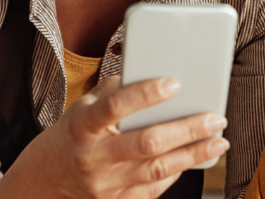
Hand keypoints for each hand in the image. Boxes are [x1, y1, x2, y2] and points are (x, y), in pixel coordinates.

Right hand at [0, 76, 228, 198]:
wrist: (46, 179)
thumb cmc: (74, 134)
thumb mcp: (84, 107)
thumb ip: (116, 92)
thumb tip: (157, 76)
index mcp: (81, 125)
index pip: (114, 107)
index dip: (144, 94)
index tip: (174, 83)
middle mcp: (92, 157)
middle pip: (145, 143)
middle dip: (186, 130)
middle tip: (215, 117)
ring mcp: (104, 185)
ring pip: (156, 170)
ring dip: (193, 154)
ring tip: (218, 140)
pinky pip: (154, 188)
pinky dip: (177, 172)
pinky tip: (196, 157)